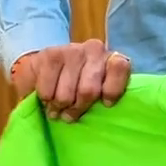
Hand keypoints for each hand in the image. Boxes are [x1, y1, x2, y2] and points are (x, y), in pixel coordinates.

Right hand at [10, 39, 131, 121]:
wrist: (47, 71)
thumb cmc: (79, 91)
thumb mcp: (100, 97)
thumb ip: (107, 99)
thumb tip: (106, 108)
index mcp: (113, 61)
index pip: (120, 67)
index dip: (112, 90)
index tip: (105, 104)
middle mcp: (95, 50)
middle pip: (88, 91)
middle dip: (77, 108)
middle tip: (71, 115)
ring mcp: (72, 50)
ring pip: (66, 95)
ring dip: (60, 106)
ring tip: (58, 108)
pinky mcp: (51, 54)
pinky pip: (48, 91)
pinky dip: (46, 99)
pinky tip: (48, 98)